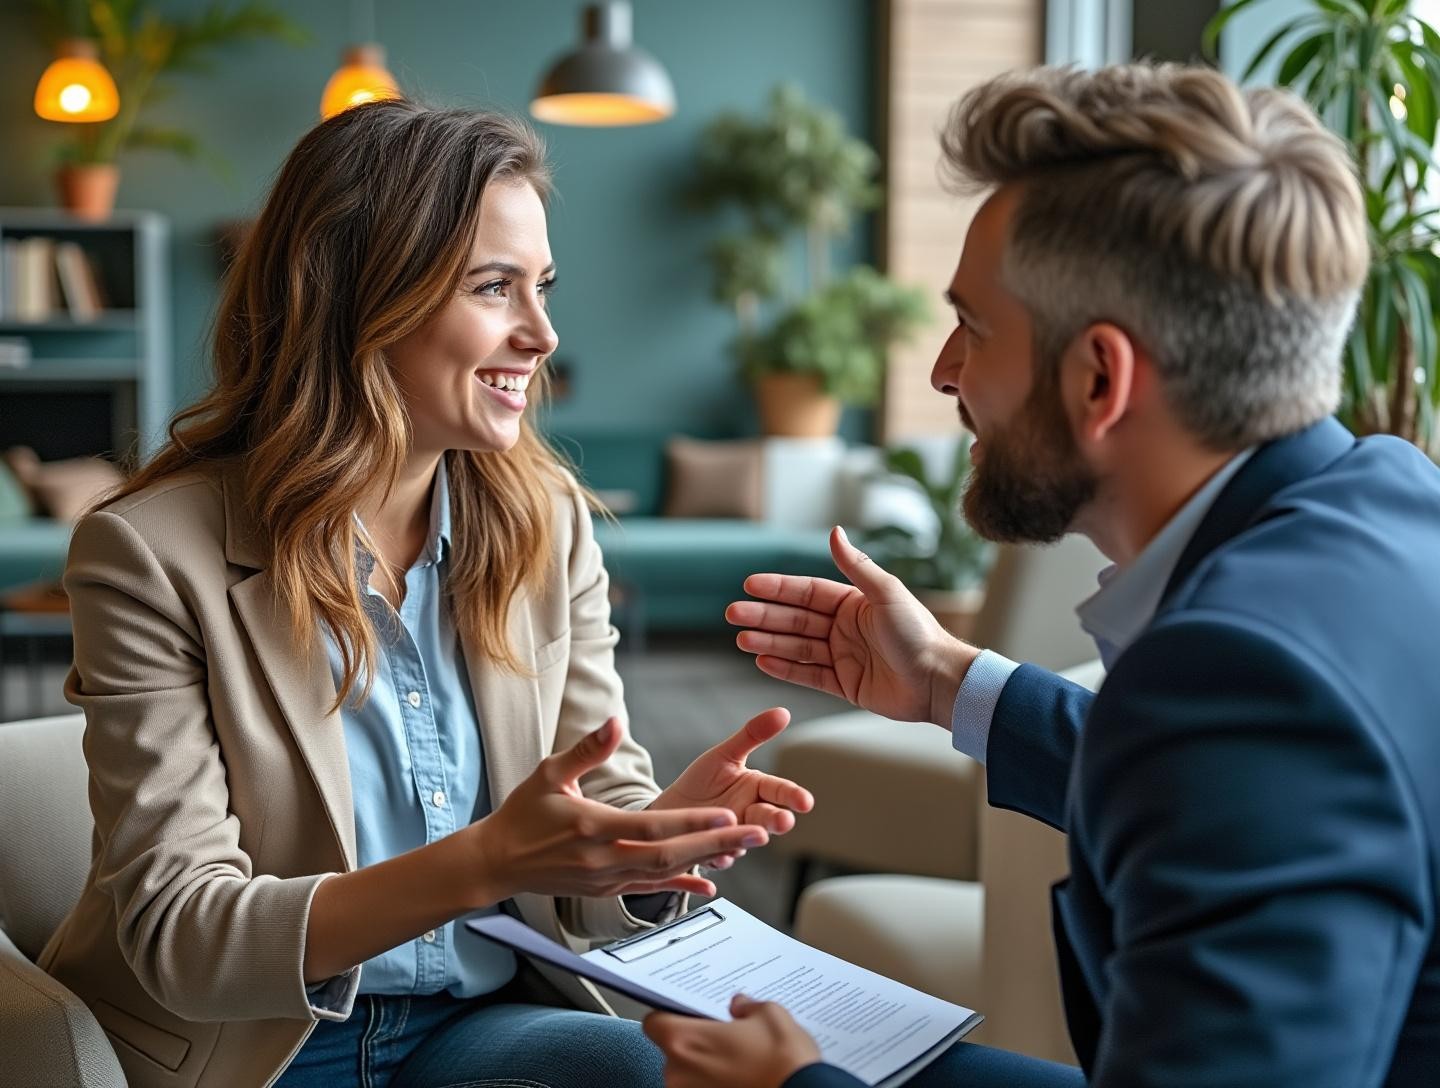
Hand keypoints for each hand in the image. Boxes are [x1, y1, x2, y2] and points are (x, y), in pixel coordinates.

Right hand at [472, 718, 768, 902]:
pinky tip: (710, 882)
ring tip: (745, 847)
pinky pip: (651, 889)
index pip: (651, 828)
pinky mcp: (607, 890)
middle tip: (759, 832)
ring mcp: (606, 879)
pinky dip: (682, 885)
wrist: (498, 862)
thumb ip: (587, 750)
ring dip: (708, 860)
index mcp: (592, 827)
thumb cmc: (523, 812)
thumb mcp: (550, 773)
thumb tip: (617, 722)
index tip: (726, 814)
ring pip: (665, 874)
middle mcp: (603, 859)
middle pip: (669, 855)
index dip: (691, 822)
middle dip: (716, 843)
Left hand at [644, 994, 821, 1087]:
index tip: (688, 1015)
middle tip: (726, 1040)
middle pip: (673, 1052)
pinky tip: (744, 1080)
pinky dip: (718, 1087)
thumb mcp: (770, 1016)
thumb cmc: (784, 1063)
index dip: (671, 1016)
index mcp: (685, 1041)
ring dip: (707, 1070)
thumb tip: (740, 1007)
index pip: (654, 1022)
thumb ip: (747, 1007)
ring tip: (741, 1065)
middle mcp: (679, 1074)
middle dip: (697, 1045)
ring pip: (689, 1077)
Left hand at [650, 707, 812, 869]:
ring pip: (747, 839)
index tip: (805, 802)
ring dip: (748, 838)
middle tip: (783, 822)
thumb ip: (753, 735)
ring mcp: (736, 835)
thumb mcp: (725, 755)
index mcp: (757, 788)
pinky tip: (718, 855)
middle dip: (777, 820)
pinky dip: (721, 857)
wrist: (671, 808)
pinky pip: (721, 856)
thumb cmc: (702, 780)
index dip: (793, 796)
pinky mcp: (716, 853)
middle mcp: (751, 814)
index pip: (780, 790)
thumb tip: (783, 711)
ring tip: (747, 836)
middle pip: (768, 817)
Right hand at [728, 526, 977, 726]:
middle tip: (733, 614)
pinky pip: (808, 675)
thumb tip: (833, 531)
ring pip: (797, 647)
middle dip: (764, 616)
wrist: (938, 680)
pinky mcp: (844, 684)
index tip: (749, 585)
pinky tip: (762, 661)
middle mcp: (844, 628)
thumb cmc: (917, 633)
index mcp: (853, 603)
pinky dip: (784, 668)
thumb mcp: (885, 593)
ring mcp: (843, 656)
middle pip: (795, 619)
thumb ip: (856, 565)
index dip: (777, 589)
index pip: (806, 592)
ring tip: (742, 639)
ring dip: (768, 642)